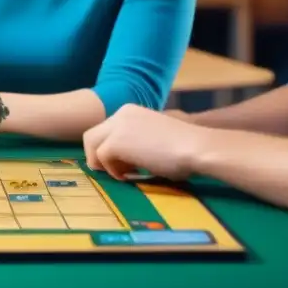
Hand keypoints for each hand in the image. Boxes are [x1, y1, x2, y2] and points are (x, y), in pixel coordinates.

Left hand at [82, 104, 208, 180]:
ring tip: (125, 174)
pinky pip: (101, 158)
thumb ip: (135, 143)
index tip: (126, 164)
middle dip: (99, 156)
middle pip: (91, 136)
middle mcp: (120, 114)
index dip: (111, 150)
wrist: (197, 147)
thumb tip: (121, 162)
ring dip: (104, 164)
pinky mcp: (115, 142)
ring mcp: (117, 127)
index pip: (105, 130)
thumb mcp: (154, 139)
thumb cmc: (186, 148)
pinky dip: (112, 171)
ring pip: (91, 146)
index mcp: (130, 111)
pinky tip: (131, 175)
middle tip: (118, 171)